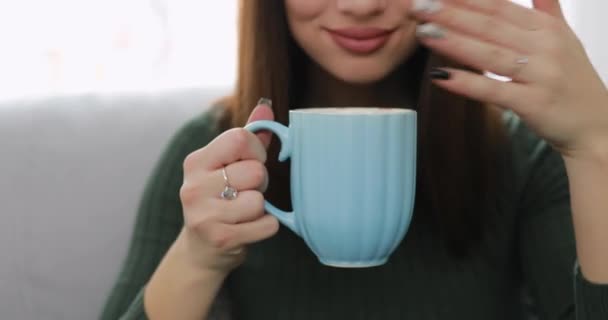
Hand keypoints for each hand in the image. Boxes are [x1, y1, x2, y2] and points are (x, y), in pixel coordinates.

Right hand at [177, 100, 278, 273]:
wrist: (201, 250)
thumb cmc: (220, 200)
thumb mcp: (226, 166)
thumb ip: (247, 136)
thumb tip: (267, 106)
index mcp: (196, 162)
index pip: (240, 138)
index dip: (256, 151)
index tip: (251, 163)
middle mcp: (194, 186)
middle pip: (255, 171)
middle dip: (259, 183)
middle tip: (244, 193)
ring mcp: (204, 214)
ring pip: (260, 200)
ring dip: (261, 208)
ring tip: (242, 213)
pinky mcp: (220, 238)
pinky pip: (267, 225)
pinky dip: (265, 227)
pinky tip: (247, 229)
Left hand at [411, 0, 607, 161]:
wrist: (597, 126)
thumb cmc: (574, 82)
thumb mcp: (566, 40)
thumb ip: (548, 11)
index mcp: (547, 29)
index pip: (500, 7)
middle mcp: (544, 47)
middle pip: (490, 26)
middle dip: (451, 14)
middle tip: (419, 6)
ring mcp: (539, 75)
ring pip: (489, 54)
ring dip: (454, 42)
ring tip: (424, 32)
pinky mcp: (532, 103)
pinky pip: (493, 91)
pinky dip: (466, 83)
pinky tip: (441, 76)